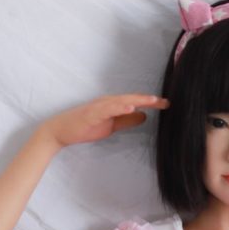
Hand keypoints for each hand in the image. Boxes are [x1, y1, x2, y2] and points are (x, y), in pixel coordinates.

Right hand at [45, 93, 169, 147]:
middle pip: (132, 98)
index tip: (166, 105)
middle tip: (165, 101)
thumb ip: (127, 120)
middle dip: (149, 100)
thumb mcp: (112, 125)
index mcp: (113, 105)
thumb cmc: (85, 126)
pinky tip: (130, 107)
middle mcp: (108, 102)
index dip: (150, 103)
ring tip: (152, 101)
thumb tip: (143, 116)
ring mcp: (99, 106)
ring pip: (122, 100)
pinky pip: (108, 109)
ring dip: (137, 100)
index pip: (135, 102)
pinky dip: (120, 107)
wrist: (61, 130)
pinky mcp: (92, 113)